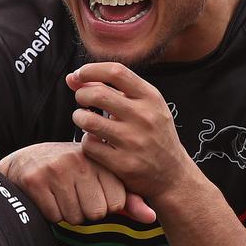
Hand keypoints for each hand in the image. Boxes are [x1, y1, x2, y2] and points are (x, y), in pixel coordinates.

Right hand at [0, 142, 154, 223]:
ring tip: (60, 194)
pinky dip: (50, 213)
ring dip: (67, 213)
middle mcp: (81, 161)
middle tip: (74, 194)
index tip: (92, 192)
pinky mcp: (36, 180)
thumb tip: (152, 218)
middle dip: (85, 211)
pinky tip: (47, 196)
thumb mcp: (101, 181)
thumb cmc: (71, 173)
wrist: (26, 160)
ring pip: (74, 217)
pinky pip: (53, 216)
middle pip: (96, 213)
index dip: (104, 206)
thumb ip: (128, 200)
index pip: (116, 205)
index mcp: (100, 160)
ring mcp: (57, 169)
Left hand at [67, 64, 198, 200]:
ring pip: (88, 121)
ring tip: (84, 120)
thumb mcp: (144, 106)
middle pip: (98, 94)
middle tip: (82, 101)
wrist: (173, 174)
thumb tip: (72, 78)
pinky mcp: (123, 164)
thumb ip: (111, 89)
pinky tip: (95, 142)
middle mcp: (145, 117)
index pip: (116, 72)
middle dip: (81, 95)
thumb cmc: (154, 134)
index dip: (91, 70)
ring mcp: (134, 142)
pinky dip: (87, 142)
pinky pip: (90, 145)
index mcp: (151, 98)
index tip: (80, 75)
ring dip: (79, 118)